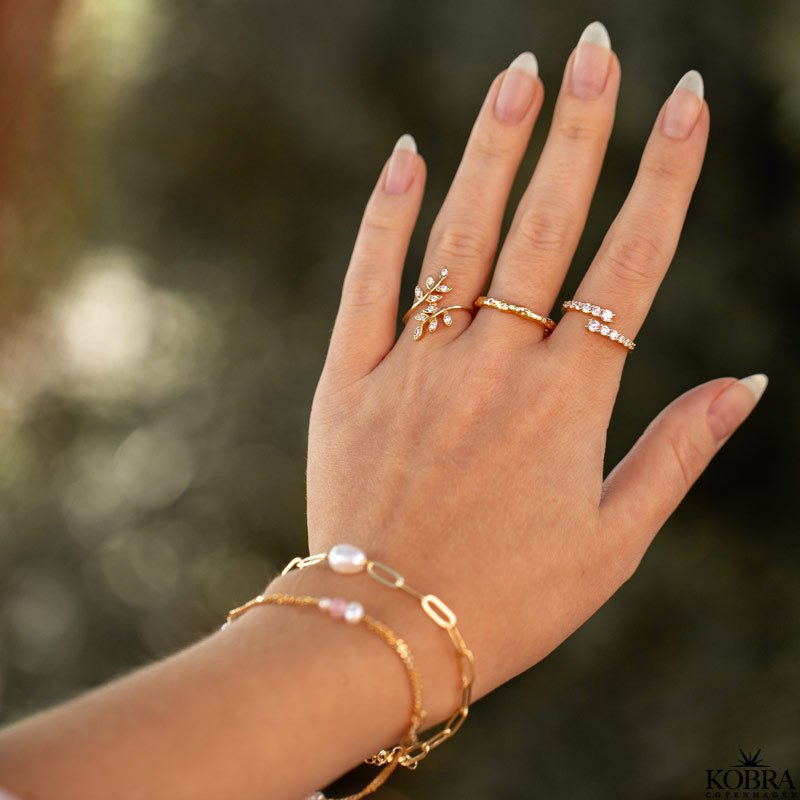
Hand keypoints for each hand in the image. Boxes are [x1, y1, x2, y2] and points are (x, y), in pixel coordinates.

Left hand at [277, 24, 764, 714]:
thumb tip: (747, 381)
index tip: (686, 101)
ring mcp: (414, 368)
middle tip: (599, 48)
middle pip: (547, 225)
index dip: (664, 175)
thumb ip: (678, 452)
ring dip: (493, 148)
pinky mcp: (347, 381)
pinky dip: (386, 216)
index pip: (632, 262)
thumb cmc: (512, 599)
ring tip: (521, 74)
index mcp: (568, 402)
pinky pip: (369, 282)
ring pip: (460, 236)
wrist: (390, 634)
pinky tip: (408, 154)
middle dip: (581, 129)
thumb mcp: (614, 540)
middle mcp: (494, 368)